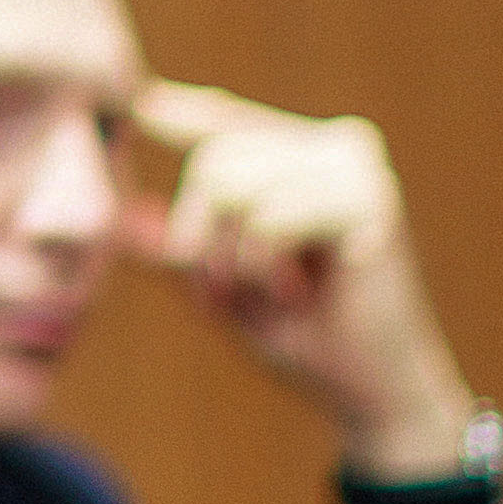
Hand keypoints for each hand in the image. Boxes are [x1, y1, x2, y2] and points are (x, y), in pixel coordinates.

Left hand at [123, 79, 478, 467]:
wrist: (372, 394)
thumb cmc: (307, 339)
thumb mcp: (232, 285)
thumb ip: (190, 243)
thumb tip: (130, 216)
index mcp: (312, 159)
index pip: (233, 129)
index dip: (187, 118)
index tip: (142, 109)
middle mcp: (339, 148)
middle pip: (215, 161)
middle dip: (199, 237)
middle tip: (230, 294)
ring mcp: (356, 169)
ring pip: (232, 186)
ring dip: (230, 260)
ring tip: (271, 296)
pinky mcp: (368, 201)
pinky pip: (267, 217)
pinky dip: (262, 266)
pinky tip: (297, 295)